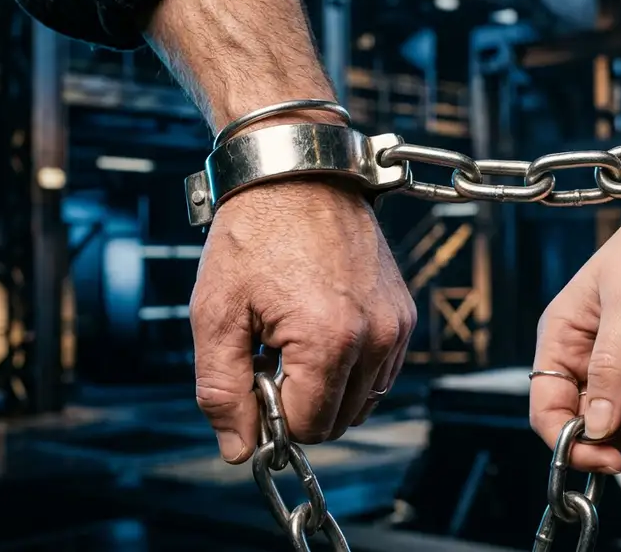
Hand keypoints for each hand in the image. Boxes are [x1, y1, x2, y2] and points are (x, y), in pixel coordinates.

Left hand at [190, 179, 415, 462]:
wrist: (298, 171)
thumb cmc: (254, 233)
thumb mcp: (216, 312)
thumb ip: (222, 390)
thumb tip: (239, 449)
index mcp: (330, 341)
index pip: (307, 427)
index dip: (270, 416)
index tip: (251, 379)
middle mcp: (375, 337)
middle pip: (339, 421)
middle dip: (300, 404)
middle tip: (267, 357)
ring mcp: (396, 325)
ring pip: (363, 401)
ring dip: (326, 388)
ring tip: (292, 341)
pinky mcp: (403, 313)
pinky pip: (380, 371)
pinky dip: (350, 367)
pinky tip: (319, 329)